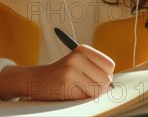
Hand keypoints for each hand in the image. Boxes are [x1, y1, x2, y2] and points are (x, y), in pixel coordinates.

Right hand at [0, 44, 114, 100]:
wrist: (35, 79)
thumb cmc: (60, 74)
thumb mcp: (78, 63)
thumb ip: (95, 68)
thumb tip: (112, 82)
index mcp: (83, 49)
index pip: (109, 65)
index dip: (105, 76)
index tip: (95, 78)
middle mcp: (78, 57)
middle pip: (106, 79)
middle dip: (99, 87)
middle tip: (85, 86)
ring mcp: (72, 69)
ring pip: (98, 89)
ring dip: (91, 94)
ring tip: (78, 89)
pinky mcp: (66, 83)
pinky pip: (86, 97)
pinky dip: (81, 98)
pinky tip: (70, 92)